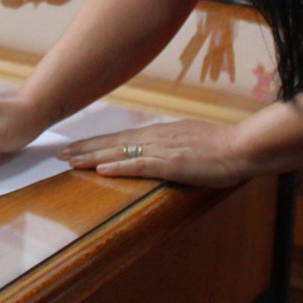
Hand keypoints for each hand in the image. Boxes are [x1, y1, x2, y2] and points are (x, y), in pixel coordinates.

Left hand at [58, 118, 253, 187]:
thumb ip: (172, 145)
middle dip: (85, 148)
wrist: (242, 146)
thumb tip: (160, 151)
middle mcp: (156, 137)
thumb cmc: (222, 146)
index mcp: (160, 133)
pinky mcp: (171, 163)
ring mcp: (162, 149)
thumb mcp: (191, 141)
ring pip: (119, 151)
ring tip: (70, 160)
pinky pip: (140, 164)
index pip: (120, 136)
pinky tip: (102, 169)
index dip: (96, 142)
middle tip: (60, 153)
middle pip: (112, 141)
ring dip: (93, 156)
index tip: (76, 146)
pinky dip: (119, 166)